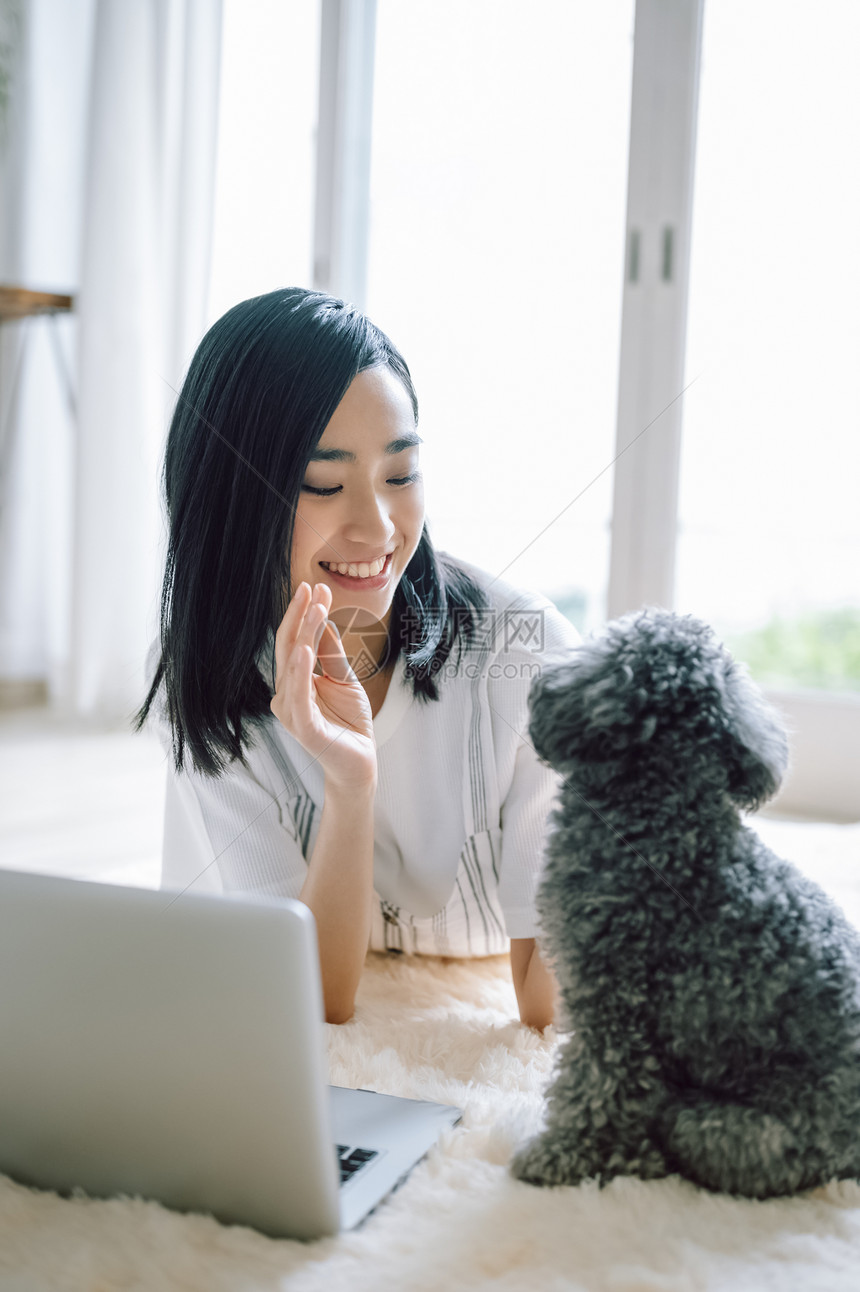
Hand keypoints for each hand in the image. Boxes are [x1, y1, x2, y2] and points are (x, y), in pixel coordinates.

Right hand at [271, 582, 376, 792]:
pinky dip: (300, 673)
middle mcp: (287, 694)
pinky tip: (305, 651)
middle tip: (311, 588)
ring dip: (303, 635)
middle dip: (301, 616)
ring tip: (313, 609)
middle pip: (290, 647)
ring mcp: (292, 711)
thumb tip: (323, 618)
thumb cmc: (349, 722)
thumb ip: (331, 652)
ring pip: (292, 666)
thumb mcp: (343, 678)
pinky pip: (298, 697)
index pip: (295, 640)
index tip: (315, 587)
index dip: (304, 614)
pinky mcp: (303, 728)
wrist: (361, 761)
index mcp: (294, 681)